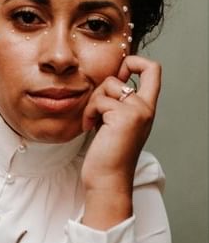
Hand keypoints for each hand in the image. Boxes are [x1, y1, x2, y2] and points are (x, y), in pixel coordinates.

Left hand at [80, 55, 159, 228]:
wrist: (107, 180)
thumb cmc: (106, 156)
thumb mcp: (113, 124)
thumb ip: (115, 104)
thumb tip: (106, 81)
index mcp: (146, 108)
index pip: (153, 70)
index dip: (135, 62)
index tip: (118, 75)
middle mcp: (146, 107)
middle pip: (134, 67)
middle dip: (107, 82)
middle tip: (97, 107)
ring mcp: (138, 110)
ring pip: (108, 84)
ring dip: (92, 102)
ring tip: (92, 122)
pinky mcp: (124, 116)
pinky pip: (99, 100)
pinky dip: (89, 112)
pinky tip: (89, 127)